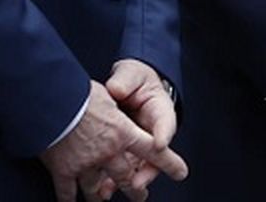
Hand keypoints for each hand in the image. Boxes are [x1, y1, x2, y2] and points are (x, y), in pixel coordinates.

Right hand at [40, 79, 173, 201]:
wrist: (52, 101)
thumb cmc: (78, 92)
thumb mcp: (106, 94)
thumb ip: (114, 105)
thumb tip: (115, 100)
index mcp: (123, 133)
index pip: (152, 150)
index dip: (168, 162)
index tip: (181, 173)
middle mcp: (108, 153)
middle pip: (125, 177)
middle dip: (134, 190)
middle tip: (140, 197)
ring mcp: (85, 165)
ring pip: (96, 189)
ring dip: (100, 196)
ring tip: (103, 200)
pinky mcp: (64, 171)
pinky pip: (67, 192)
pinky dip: (68, 200)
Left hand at [105, 59, 187, 184]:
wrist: (127, 85)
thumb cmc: (134, 79)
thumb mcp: (132, 74)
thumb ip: (125, 81)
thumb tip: (117, 89)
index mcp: (160, 110)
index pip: (165, 123)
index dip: (163, 134)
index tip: (159, 144)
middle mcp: (152, 132)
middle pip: (155, 155)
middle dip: (146, 171)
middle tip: (137, 182)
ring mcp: (139, 144)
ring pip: (138, 167)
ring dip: (127, 181)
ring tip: (111, 190)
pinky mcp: (123, 152)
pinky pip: (121, 168)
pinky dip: (112, 180)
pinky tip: (100, 188)